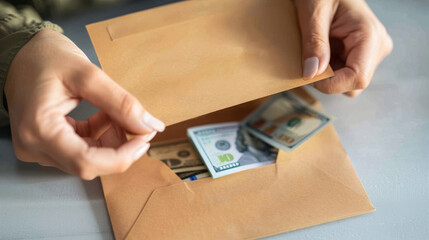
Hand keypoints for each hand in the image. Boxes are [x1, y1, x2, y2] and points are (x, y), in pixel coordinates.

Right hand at [4, 29, 164, 179]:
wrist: (21, 52)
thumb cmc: (46, 57)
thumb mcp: (88, 74)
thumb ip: (121, 103)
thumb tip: (150, 126)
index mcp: (39, 129)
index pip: (86, 162)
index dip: (122, 156)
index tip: (145, 139)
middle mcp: (34, 145)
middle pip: (88, 164)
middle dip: (119, 147)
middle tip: (138, 124)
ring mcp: (37, 147)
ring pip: (87, 158)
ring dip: (110, 140)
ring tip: (117, 114)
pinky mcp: (45, 144)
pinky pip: (80, 149)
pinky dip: (99, 135)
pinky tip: (105, 116)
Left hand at [294, 0, 392, 96]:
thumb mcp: (313, 11)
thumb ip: (314, 42)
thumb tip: (312, 74)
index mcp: (370, 36)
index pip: (357, 79)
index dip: (331, 84)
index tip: (309, 74)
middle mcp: (376, 47)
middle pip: (352, 85)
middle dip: (327, 80)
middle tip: (309, 59)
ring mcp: (370, 52)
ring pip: (346, 83)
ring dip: (326, 75)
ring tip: (314, 51)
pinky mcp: (360, 54)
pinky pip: (343, 74)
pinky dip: (327, 69)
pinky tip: (319, 51)